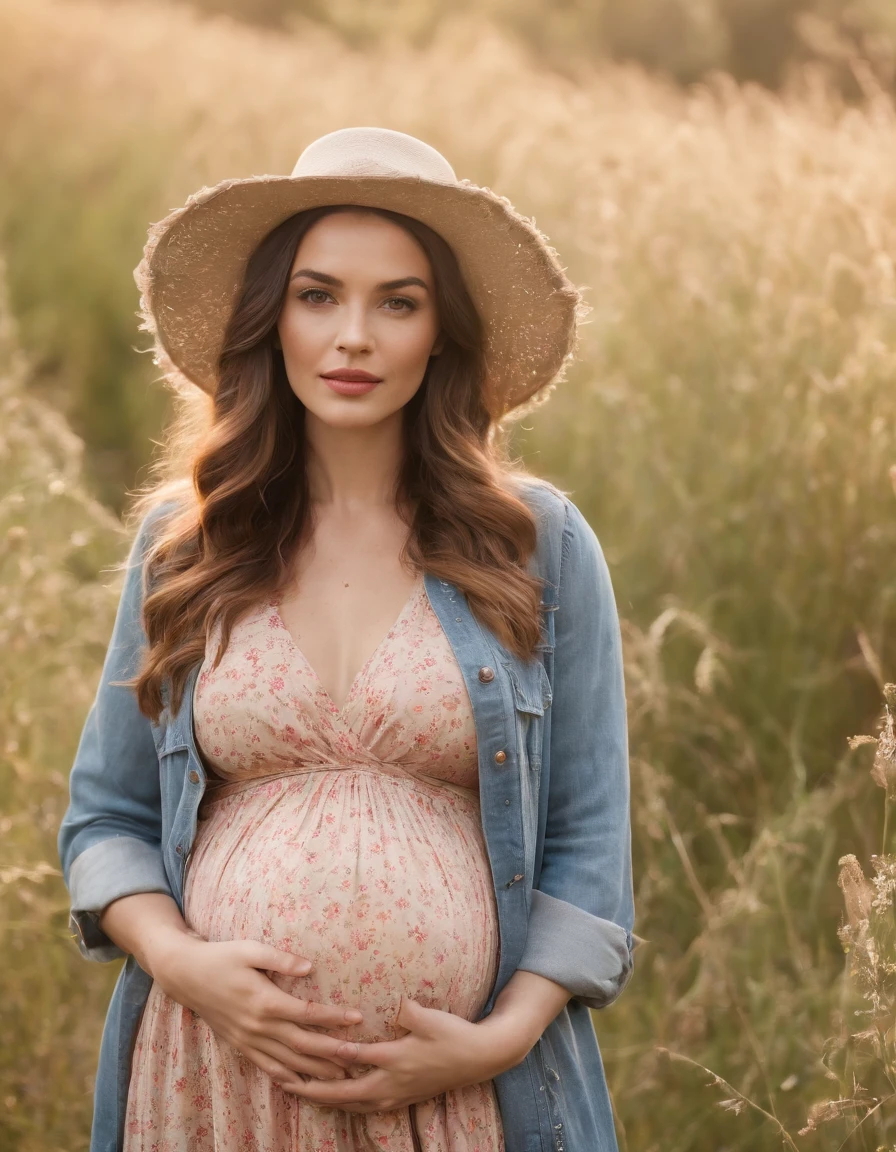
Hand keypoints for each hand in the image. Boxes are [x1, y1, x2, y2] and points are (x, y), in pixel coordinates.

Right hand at [148, 933, 363, 1082]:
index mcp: (265, 1000)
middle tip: (357, 1059)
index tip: (357, 1018)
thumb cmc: (221, 957)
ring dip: (314, 1071)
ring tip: (340, 1078)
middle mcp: (258, 1025)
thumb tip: (309, 966)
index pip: (307, 1013)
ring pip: (287, 1061)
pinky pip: (266, 1067)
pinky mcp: (240, 1045)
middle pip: (302, 1044)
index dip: (333, 1017)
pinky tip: (302, 1085)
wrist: (186, 975)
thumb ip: (280, 959)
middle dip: (331, 1053)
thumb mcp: (250, 949)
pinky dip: (285, 1077)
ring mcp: (248, 1039)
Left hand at [274, 994, 528, 1112]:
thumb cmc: (455, 1034)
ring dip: (326, 1099)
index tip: (301, 1050)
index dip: (327, 1054)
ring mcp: (396, 1094)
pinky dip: (346, 1105)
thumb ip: (409, 1011)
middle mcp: (391, 1082)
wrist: (481, 1058)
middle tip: (286, 1084)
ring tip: (301, 1095)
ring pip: (353, 1104)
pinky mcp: (403, 1098)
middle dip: (313, 1088)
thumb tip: (395, 1002)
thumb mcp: (433, 1018)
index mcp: (395, 1059)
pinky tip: (336, 1103)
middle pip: (344, 1091)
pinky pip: (366, 1107)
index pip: (354, 1058)